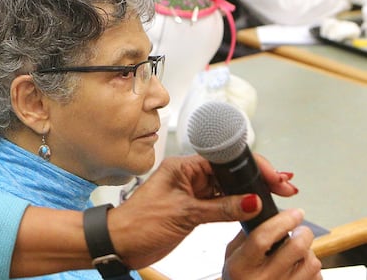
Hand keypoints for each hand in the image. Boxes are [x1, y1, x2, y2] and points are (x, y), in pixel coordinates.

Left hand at [107, 155, 299, 267]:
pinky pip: (221, 205)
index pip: (224, 159)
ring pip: (228, 189)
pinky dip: (238, 208)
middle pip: (229, 173)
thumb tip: (253, 200)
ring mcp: (191, 193)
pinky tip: (254, 211)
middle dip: (256, 179)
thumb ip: (222, 208)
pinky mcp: (193, 210)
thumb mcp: (185, 214)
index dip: (251, 166)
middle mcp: (188, 176)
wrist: (120, 244)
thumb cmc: (139, 223)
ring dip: (249, 194)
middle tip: (284, 188)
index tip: (274, 175)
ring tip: (275, 198)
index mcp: (183, 167)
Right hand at [222, 209, 321, 279]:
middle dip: (303, 233)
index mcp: (241, 267)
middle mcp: (262, 279)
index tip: (294, 213)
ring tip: (298, 253)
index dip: (282, 221)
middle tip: (300, 230)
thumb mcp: (231, 257)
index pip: (263, 238)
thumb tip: (264, 213)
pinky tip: (299, 268)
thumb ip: (245, 235)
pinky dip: (312, 268)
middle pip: (296, 248)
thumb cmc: (240, 278)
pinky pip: (317, 276)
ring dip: (308, 252)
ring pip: (311, 262)